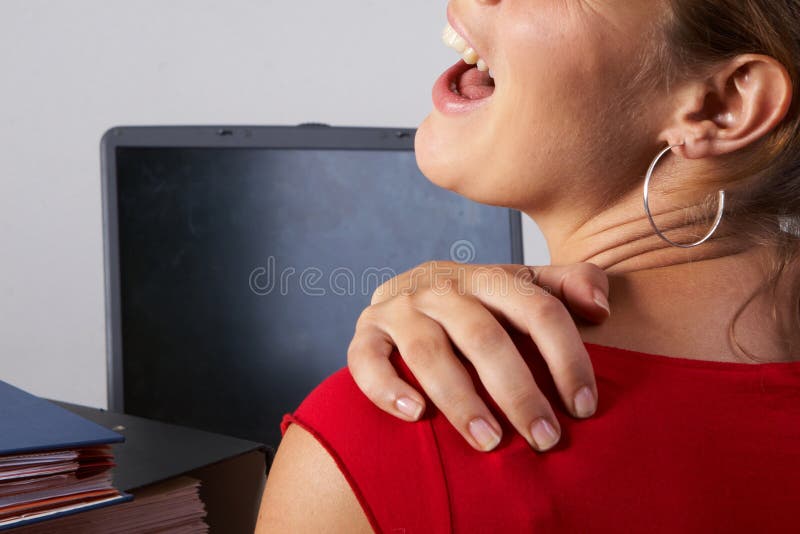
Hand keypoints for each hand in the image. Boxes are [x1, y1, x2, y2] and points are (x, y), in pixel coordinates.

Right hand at [347, 261, 609, 452]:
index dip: (566, 357)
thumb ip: (566, 286)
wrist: (410, 291)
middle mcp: (443, 287)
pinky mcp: (365, 333)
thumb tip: (600, 308)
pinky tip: (415, 415)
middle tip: (545, 439)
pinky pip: (368, 360)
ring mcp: (400, 308)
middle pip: (483, 337)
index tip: (583, 407)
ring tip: (490, 442)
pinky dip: (388, 388)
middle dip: (518, 392)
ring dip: (461, 400)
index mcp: (489, 277)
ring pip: (428, 353)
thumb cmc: (479, 302)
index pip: (537, 309)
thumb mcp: (522, 286)